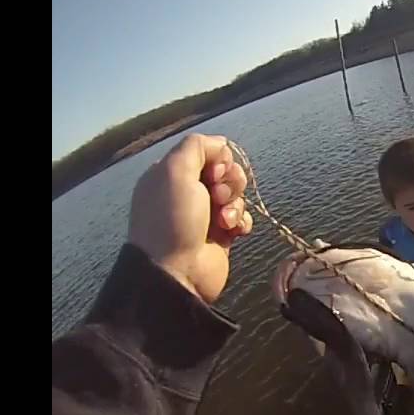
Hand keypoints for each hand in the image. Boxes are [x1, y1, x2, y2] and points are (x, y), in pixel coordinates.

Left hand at [128, 134, 252, 302]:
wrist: (177, 271)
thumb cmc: (172, 219)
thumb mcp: (175, 171)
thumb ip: (197, 146)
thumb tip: (221, 143)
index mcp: (171, 174)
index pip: (207, 153)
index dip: (218, 160)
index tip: (212, 174)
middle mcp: (188, 192)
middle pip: (226, 172)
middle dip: (230, 182)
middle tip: (219, 197)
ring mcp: (205, 215)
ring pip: (236, 195)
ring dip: (235, 205)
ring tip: (223, 220)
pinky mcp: (221, 235)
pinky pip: (242, 218)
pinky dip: (242, 222)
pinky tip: (234, 231)